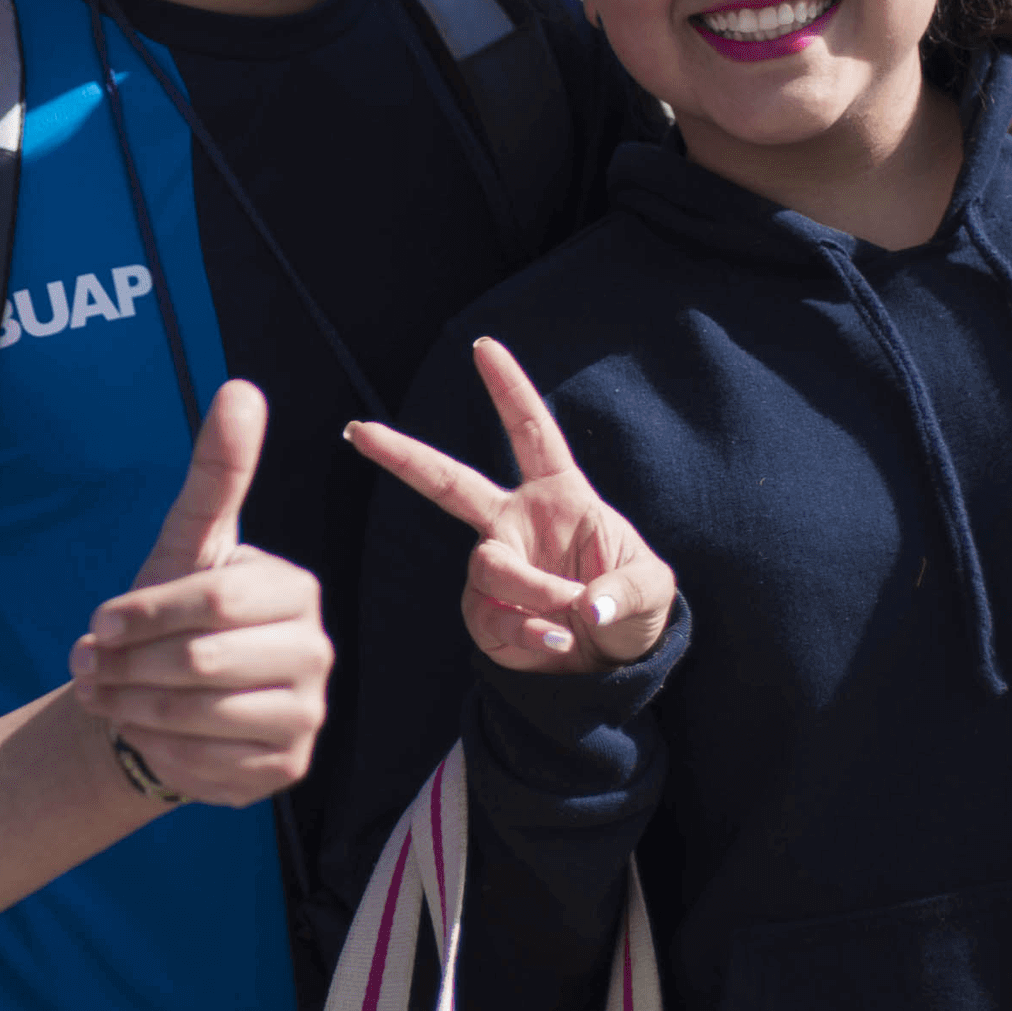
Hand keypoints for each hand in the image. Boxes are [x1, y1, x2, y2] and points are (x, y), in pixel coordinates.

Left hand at [67, 380, 329, 806]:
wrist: (165, 698)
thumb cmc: (172, 615)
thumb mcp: (186, 544)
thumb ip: (215, 473)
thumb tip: (241, 389)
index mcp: (297, 592)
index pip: (214, 600)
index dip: (145, 612)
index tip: (97, 622)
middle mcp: (317, 655)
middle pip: (203, 662)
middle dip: (128, 666)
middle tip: (85, 666)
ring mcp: (308, 718)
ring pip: (199, 717)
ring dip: (130, 707)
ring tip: (101, 695)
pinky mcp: (285, 772)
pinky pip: (204, 767)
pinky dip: (153, 750)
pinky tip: (137, 730)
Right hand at [348, 340, 674, 673]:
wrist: (613, 664)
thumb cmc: (633, 610)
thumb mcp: (652, 591)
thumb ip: (624, 591)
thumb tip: (584, 605)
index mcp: (559, 496)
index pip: (531, 431)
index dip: (509, 388)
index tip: (484, 346)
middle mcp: (514, 523)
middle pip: (449, 481)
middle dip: (402, 455)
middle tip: (359, 431)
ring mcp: (495, 566)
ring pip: (489, 565)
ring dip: (535, 593)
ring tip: (573, 622)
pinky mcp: (485, 613)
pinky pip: (492, 615)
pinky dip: (528, 632)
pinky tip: (557, 644)